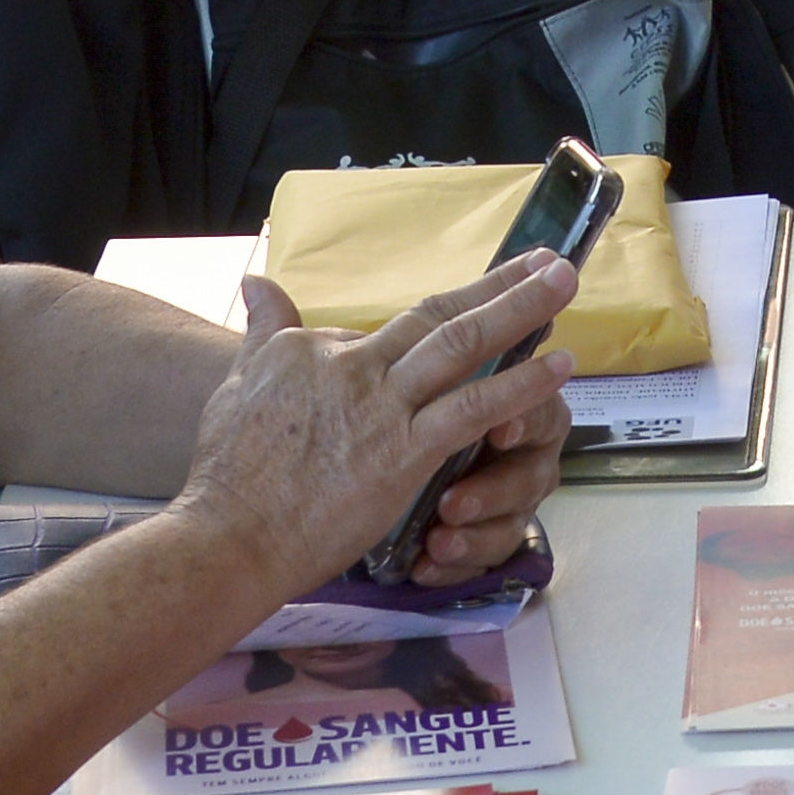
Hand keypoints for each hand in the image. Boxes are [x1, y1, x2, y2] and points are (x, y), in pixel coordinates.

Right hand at [176, 254, 578, 591]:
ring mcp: (382, 409)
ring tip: (564, 284)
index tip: (474, 315)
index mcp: (315, 350)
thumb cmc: (228, 474)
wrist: (229, 535)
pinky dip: (520, 384)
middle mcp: (354, 367)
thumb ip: (263, 332)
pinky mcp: (404, 453)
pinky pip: (473, 409)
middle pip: (438, 315)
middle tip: (549, 259)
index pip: (387, 330)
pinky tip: (558, 367)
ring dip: (519, 311)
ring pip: (462, 345)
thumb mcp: (237, 384)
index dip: (437, 322)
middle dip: (498, 284)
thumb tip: (258, 284)